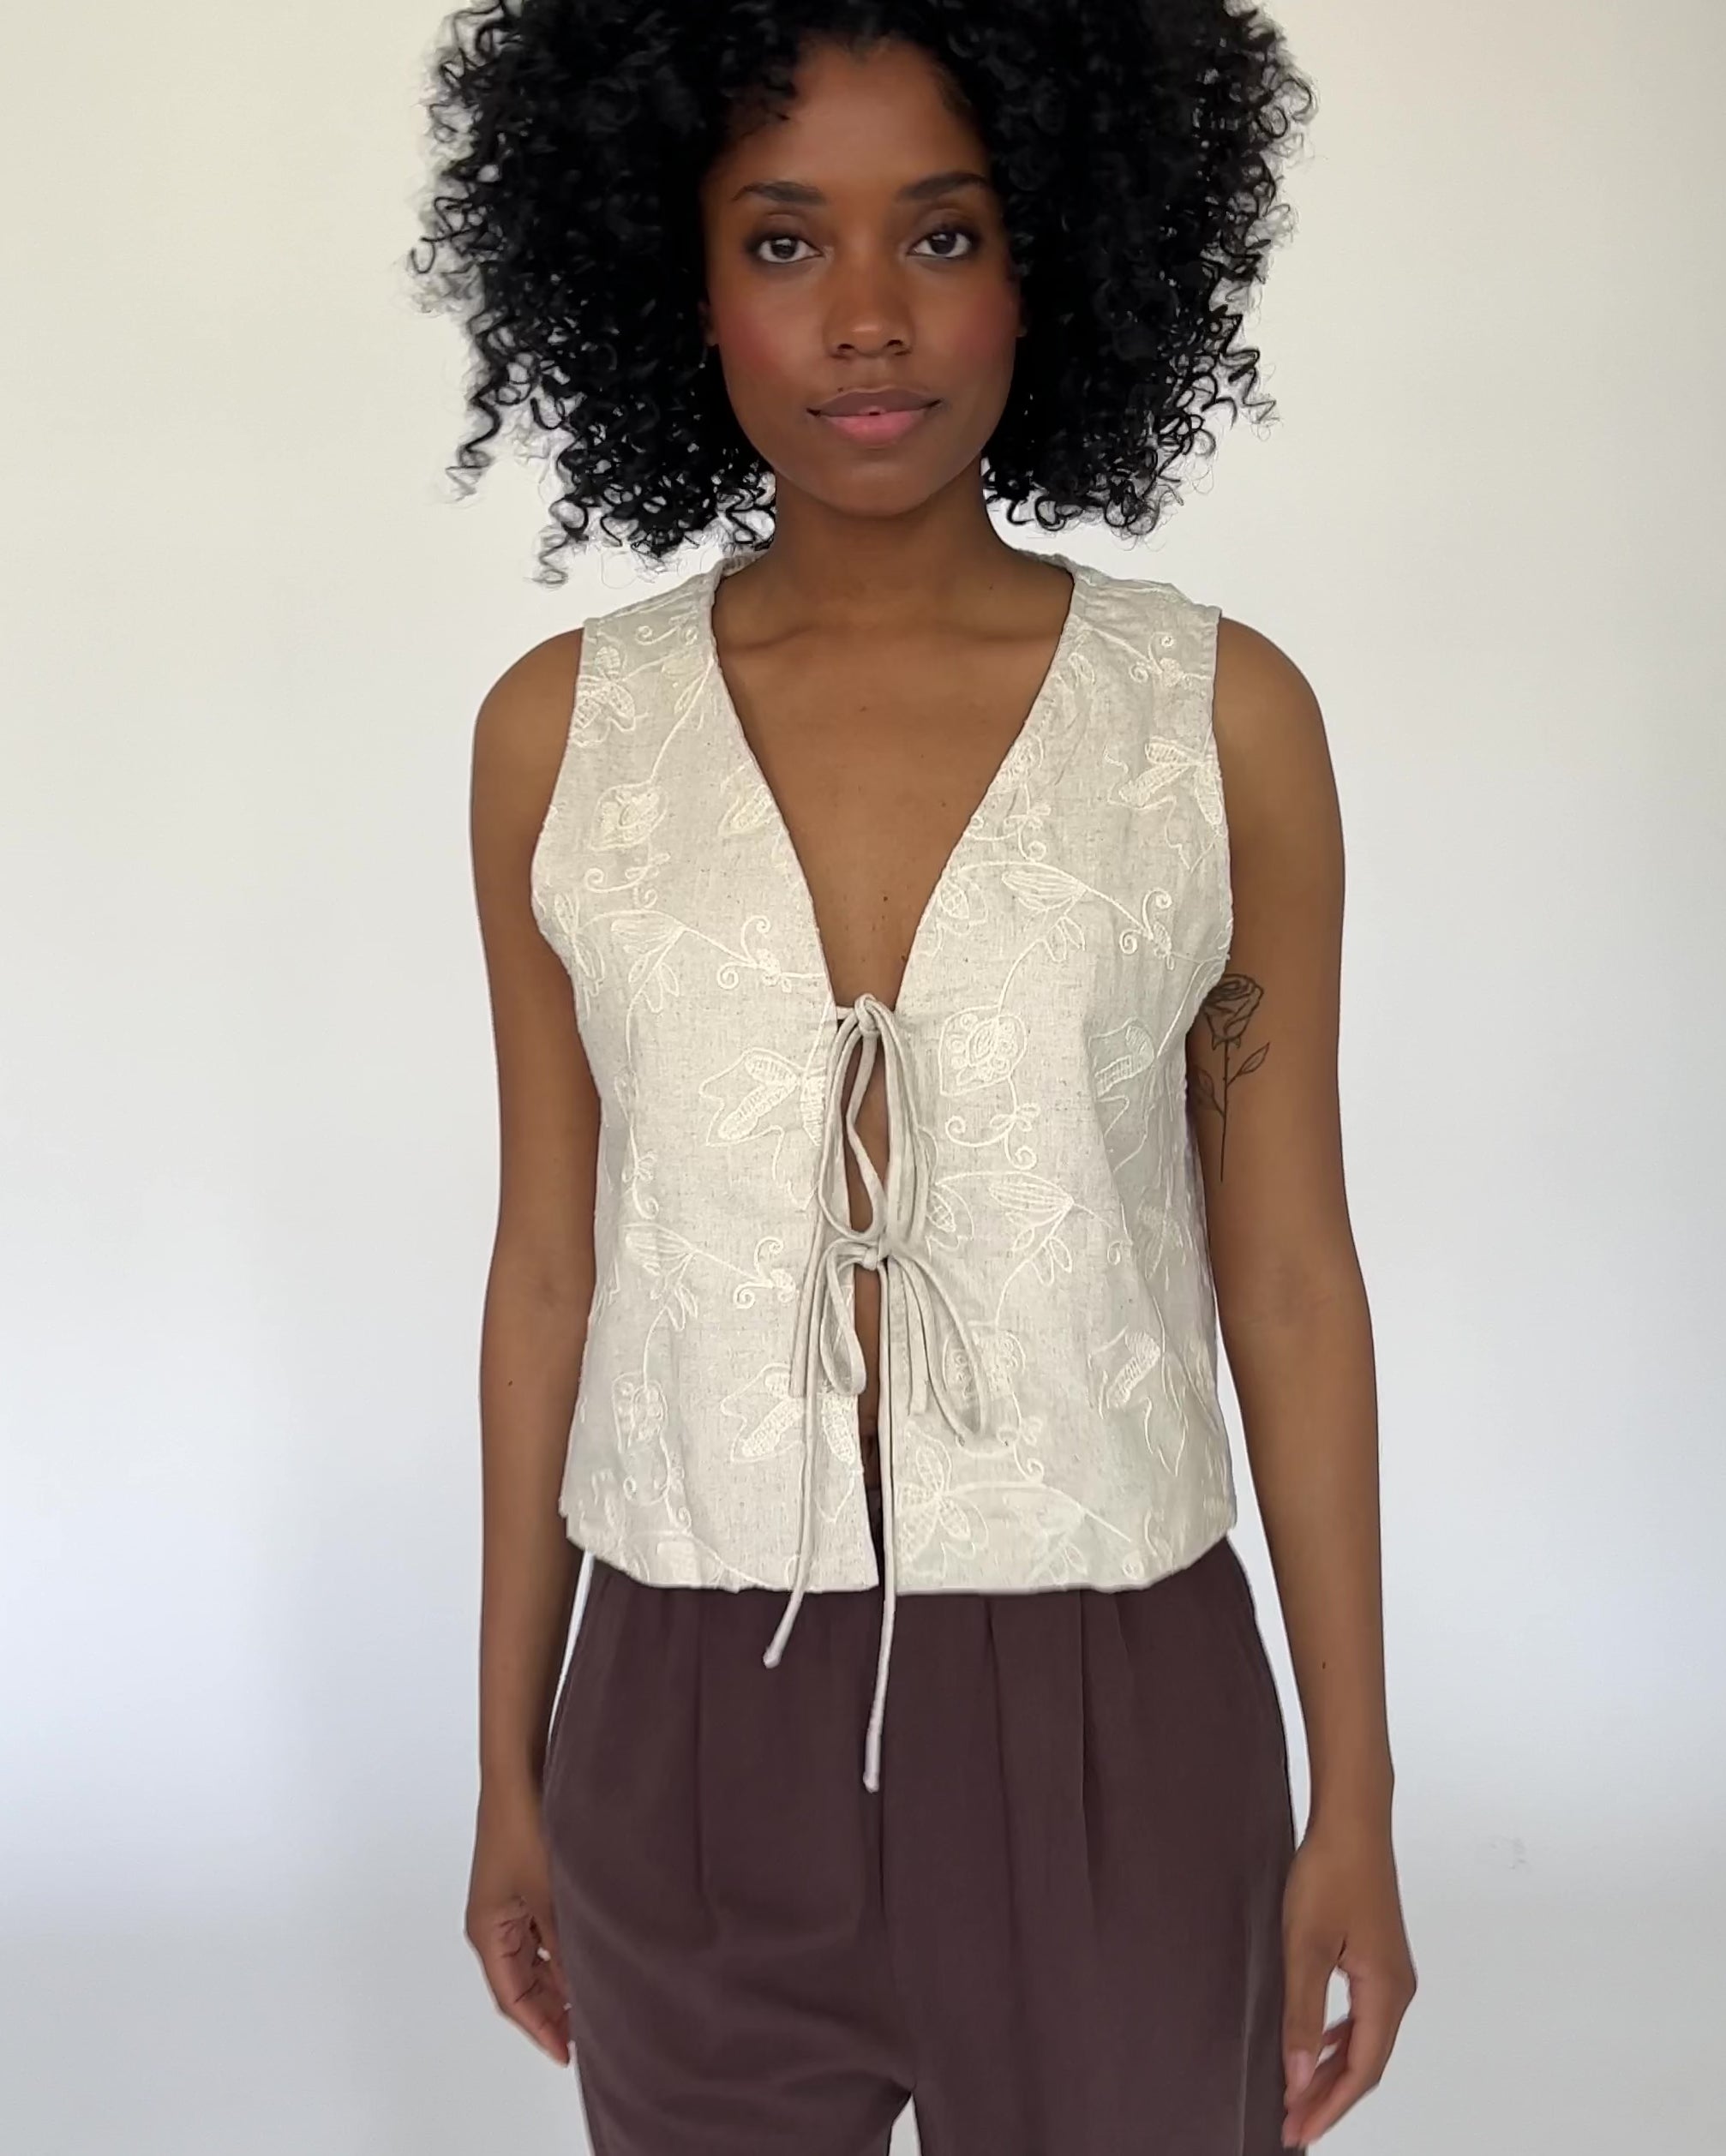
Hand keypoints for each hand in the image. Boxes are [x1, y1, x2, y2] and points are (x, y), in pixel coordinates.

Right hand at [465, 1779, 570, 2066]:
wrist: (516, 1774)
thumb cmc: (522, 1829)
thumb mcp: (548, 1894)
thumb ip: (565, 1943)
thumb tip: (584, 1989)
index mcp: (487, 1932)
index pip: (512, 1998)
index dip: (540, 2029)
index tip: (567, 2055)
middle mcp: (493, 1923)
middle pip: (521, 1983)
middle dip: (551, 2011)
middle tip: (588, 2036)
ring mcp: (507, 1904)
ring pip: (534, 1959)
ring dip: (559, 1981)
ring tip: (594, 2002)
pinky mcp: (522, 1884)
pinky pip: (541, 1933)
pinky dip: (562, 1951)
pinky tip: (588, 1957)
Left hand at [1280, 1809, 1416, 2145]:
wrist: (1352, 1820)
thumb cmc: (1330, 1873)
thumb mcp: (1306, 1946)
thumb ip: (1303, 2015)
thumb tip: (1298, 2077)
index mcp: (1387, 1993)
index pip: (1361, 2072)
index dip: (1328, 2106)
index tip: (1296, 2130)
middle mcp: (1398, 1990)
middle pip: (1366, 2063)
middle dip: (1329, 2097)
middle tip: (1291, 2123)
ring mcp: (1392, 1974)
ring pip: (1364, 2041)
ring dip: (1332, 2070)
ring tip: (1299, 2095)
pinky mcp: (1379, 1958)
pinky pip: (1362, 2016)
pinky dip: (1339, 2040)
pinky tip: (1317, 2044)